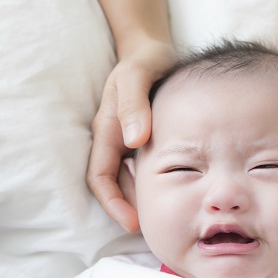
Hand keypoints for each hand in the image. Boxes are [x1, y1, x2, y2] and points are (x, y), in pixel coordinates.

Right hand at [87, 41, 175, 232]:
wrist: (153, 50)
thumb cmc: (145, 60)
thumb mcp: (137, 75)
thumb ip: (134, 104)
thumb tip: (134, 140)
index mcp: (107, 128)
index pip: (100, 175)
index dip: (113, 202)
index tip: (133, 222)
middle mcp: (115, 138)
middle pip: (115, 183)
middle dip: (129, 208)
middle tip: (155, 227)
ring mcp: (129, 139)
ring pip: (130, 178)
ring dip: (142, 197)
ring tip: (165, 214)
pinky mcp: (145, 137)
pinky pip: (145, 166)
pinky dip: (155, 181)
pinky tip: (177, 188)